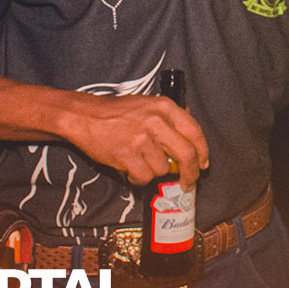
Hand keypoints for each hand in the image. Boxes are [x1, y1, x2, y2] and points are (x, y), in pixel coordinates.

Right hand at [58, 93, 209, 187]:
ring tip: (141, 163)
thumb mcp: (148, 104)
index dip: (203, 152)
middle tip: (188, 182)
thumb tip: (192, 134)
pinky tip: (131, 170)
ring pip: (162, 169)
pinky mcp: (126, 155)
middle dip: (190, 173)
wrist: (84, 116)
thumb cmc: (117, 112)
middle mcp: (156, 122)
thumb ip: (170, 117)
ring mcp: (141, 139)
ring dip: (154, 172)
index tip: (203, 164)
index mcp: (165, 107)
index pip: (195, 132)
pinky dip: (139, 179)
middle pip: (187, 154)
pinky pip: (144, 177)